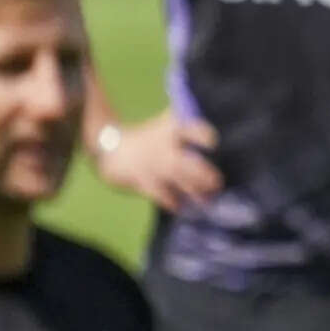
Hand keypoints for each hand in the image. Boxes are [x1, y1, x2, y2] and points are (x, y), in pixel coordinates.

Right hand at [95, 111, 221, 211]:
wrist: (112, 147)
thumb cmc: (148, 137)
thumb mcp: (164, 124)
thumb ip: (185, 125)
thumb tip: (210, 129)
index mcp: (172, 130)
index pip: (190, 129)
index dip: (202, 136)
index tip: (213, 143)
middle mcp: (165, 147)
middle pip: (190, 163)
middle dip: (206, 175)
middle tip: (217, 183)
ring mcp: (154, 166)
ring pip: (180, 181)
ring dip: (196, 192)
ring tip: (206, 199)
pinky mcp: (144, 182)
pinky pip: (163, 196)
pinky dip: (174, 203)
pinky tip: (183, 206)